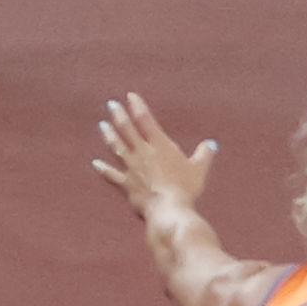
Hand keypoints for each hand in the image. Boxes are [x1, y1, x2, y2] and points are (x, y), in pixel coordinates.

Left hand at [94, 94, 212, 229]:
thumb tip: (211, 144)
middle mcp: (143, 153)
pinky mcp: (126, 185)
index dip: (138, 106)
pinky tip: (95, 163)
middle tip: (112, 105)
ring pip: (117, 147)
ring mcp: (132, 168)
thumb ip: (204, 154)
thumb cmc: (186, 188)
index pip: (145, 120)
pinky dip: (103, 169)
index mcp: (160, 145)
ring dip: (109, 136)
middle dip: (119, 116)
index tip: (131, 96)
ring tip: (102, 125)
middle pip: (127, 130)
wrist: (168, 209)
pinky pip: (112, 175)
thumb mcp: (199, 169)